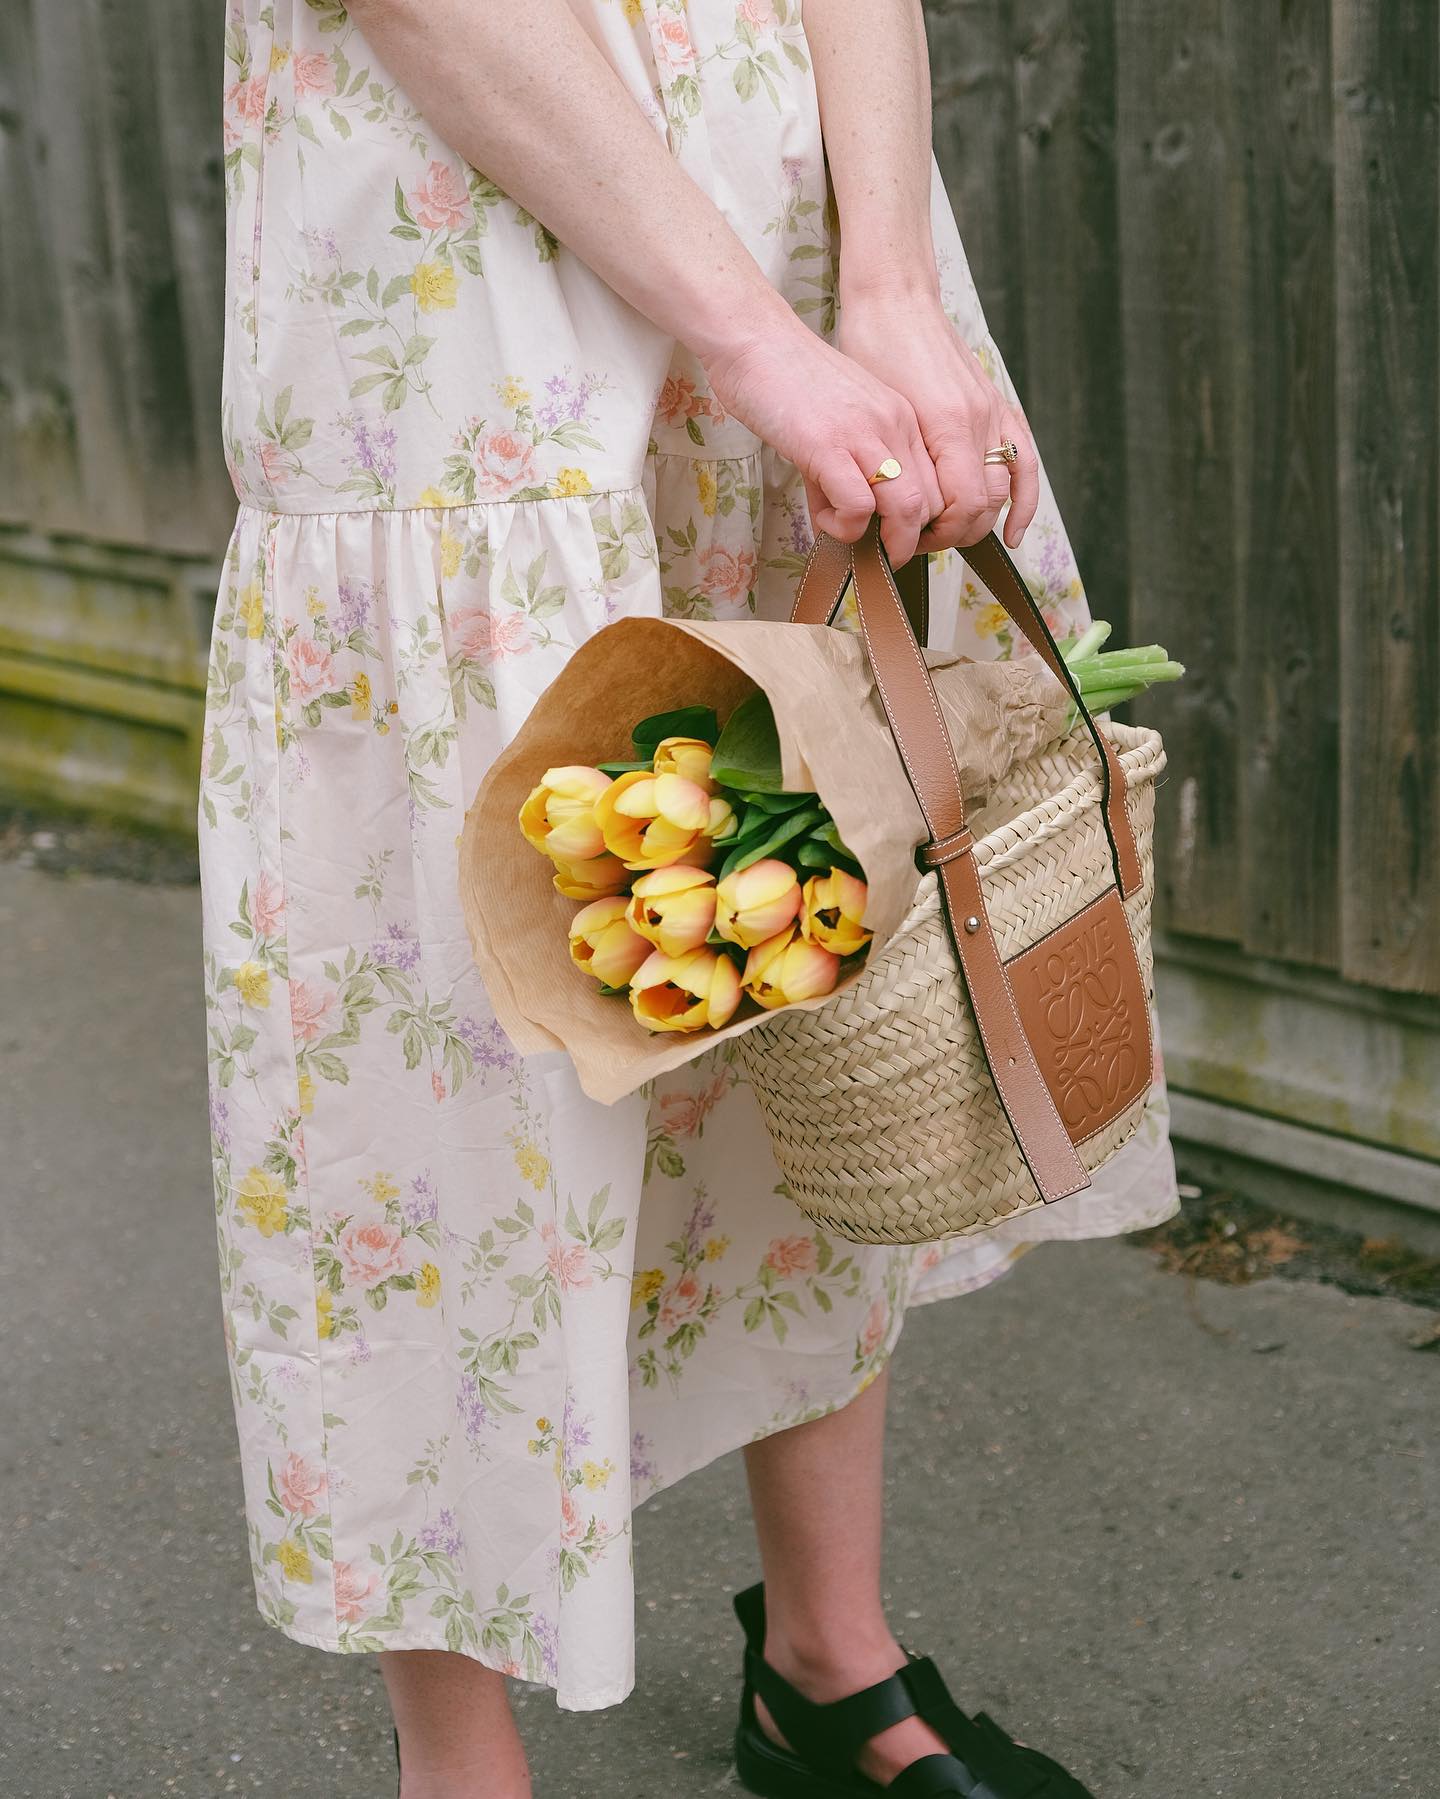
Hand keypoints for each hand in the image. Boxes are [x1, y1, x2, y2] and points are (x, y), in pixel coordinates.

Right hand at [701, 322, 943, 566]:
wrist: (754, 339)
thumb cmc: (785, 379)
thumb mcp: (834, 426)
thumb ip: (844, 473)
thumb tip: (841, 521)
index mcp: (901, 419)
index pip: (941, 483)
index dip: (922, 523)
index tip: (893, 535)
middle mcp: (894, 425)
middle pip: (934, 503)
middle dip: (909, 541)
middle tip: (878, 550)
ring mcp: (864, 434)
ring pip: (908, 508)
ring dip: (887, 542)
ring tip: (855, 538)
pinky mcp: (828, 445)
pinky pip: (859, 506)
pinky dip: (846, 527)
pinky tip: (825, 518)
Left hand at [837, 290, 1038, 552]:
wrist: (896, 300)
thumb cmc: (873, 349)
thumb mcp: (875, 412)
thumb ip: (896, 462)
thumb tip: (891, 516)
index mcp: (948, 423)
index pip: (960, 507)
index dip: (935, 535)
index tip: (904, 541)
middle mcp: (979, 420)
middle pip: (982, 505)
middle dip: (951, 533)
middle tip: (916, 540)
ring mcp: (993, 412)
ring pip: (1003, 490)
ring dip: (978, 521)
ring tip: (946, 533)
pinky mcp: (998, 406)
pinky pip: (1025, 462)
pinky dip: (1024, 501)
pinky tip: (1014, 532)